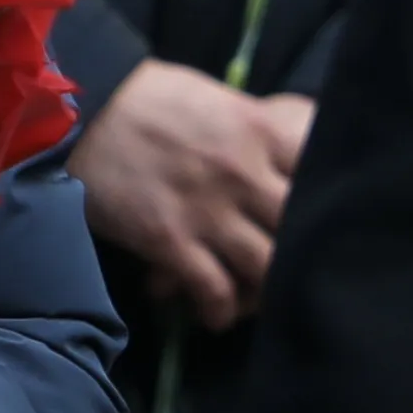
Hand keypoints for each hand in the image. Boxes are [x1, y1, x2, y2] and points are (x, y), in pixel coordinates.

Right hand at [74, 61, 317, 328]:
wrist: (81, 110)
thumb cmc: (151, 98)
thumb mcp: (218, 100)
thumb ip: (257, 131)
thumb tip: (288, 153)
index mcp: (262, 130)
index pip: (324, 168)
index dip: (331, 193)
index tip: (327, 211)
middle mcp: (245, 173)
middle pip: (302, 226)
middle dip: (304, 249)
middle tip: (297, 266)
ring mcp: (210, 210)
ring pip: (267, 267)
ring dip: (266, 288)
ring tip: (256, 295)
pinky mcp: (171, 241)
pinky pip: (214, 290)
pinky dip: (220, 310)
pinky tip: (216, 314)